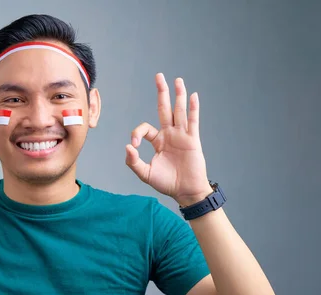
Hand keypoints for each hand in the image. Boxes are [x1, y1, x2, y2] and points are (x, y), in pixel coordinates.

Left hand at [125, 73, 212, 206]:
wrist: (186, 191)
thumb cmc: (167, 183)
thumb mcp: (145, 174)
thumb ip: (134, 162)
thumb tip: (127, 146)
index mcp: (158, 141)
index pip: (145, 128)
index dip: (136, 133)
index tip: (133, 146)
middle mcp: (170, 135)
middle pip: (165, 109)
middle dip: (162, 93)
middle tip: (159, 76)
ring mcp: (182, 136)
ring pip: (179, 111)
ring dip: (178, 95)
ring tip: (177, 80)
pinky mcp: (193, 140)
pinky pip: (192, 121)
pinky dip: (193, 109)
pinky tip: (193, 96)